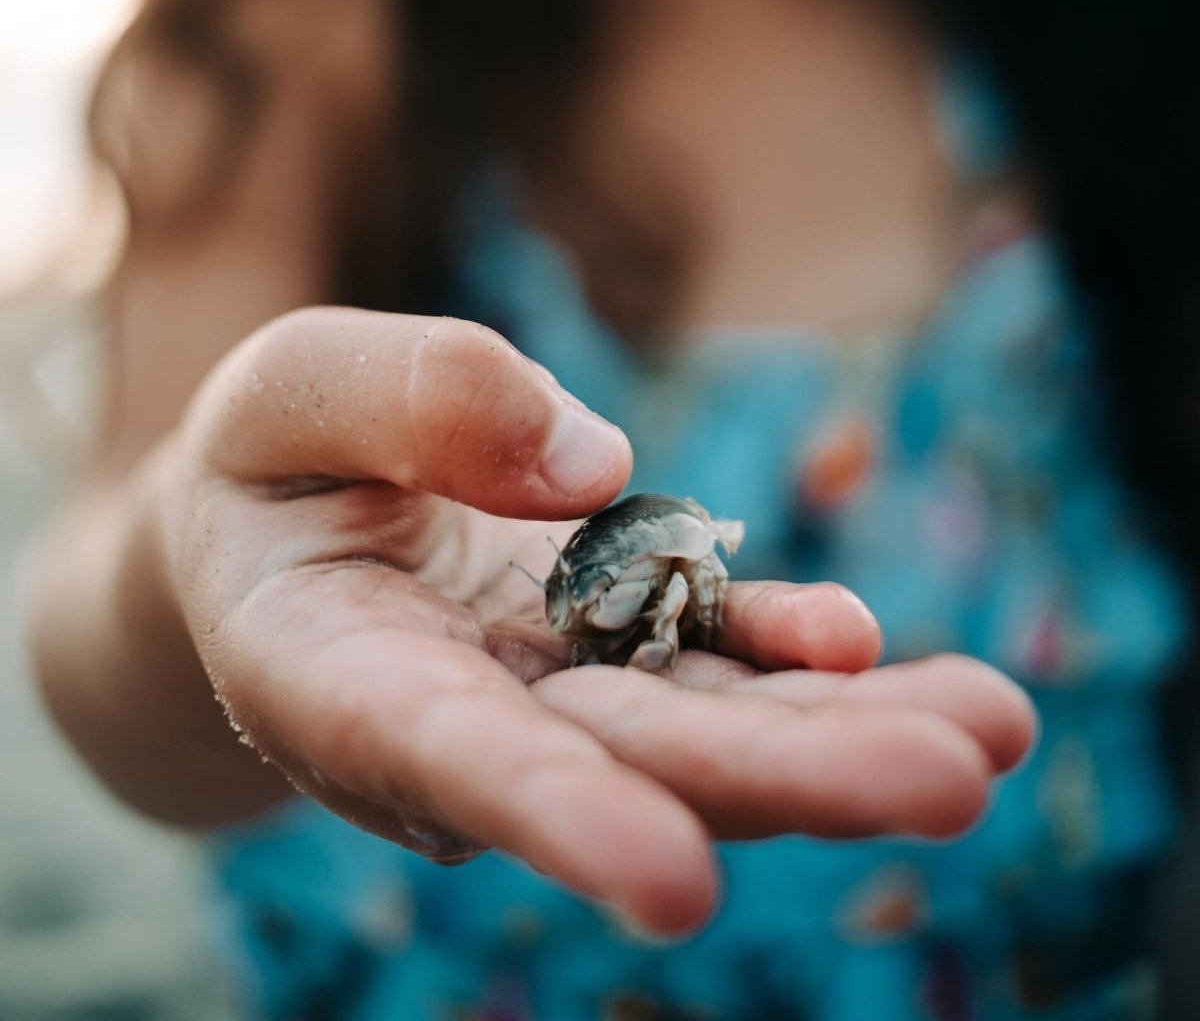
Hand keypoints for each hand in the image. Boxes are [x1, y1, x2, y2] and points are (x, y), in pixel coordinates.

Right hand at [165, 308, 1035, 937]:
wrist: (285, 509)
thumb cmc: (268, 457)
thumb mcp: (285, 389)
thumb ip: (411, 398)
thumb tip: (597, 461)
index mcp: (337, 678)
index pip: (449, 760)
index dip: (561, 818)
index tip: (677, 883)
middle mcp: (465, 720)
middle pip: (634, 763)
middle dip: (789, 778)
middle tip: (945, 784)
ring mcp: (551, 690)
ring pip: (704, 727)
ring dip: (846, 736)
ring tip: (991, 733)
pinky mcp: (610, 640)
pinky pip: (712, 651)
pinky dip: (796, 651)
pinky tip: (870, 646)